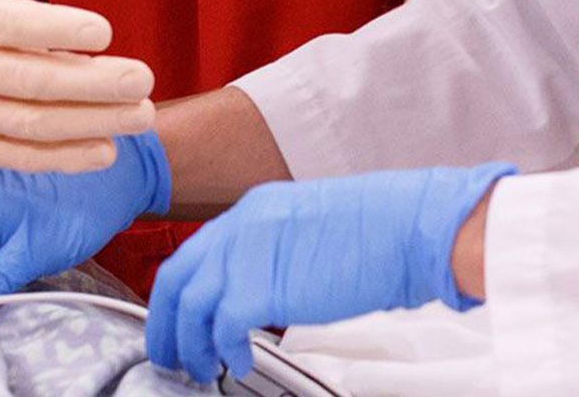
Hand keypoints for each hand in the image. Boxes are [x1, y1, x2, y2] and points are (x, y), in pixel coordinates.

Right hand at [0, 0, 154, 171]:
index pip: (6, 26)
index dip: (57, 30)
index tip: (103, 30)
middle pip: (32, 80)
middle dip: (95, 84)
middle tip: (143, 77)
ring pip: (33, 123)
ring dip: (92, 122)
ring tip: (140, 114)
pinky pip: (15, 157)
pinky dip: (61, 159)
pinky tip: (103, 150)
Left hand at [146, 163, 514, 382]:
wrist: (411, 226)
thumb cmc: (380, 231)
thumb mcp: (309, 229)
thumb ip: (274, 254)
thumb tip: (256, 291)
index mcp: (252, 212)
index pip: (194, 254)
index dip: (177, 293)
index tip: (175, 319)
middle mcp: (241, 227)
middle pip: (176, 279)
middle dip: (166, 323)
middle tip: (169, 353)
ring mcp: (249, 255)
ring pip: (192, 307)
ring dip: (192, 344)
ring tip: (201, 367)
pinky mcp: (265, 287)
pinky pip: (224, 327)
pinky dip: (225, 350)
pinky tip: (237, 363)